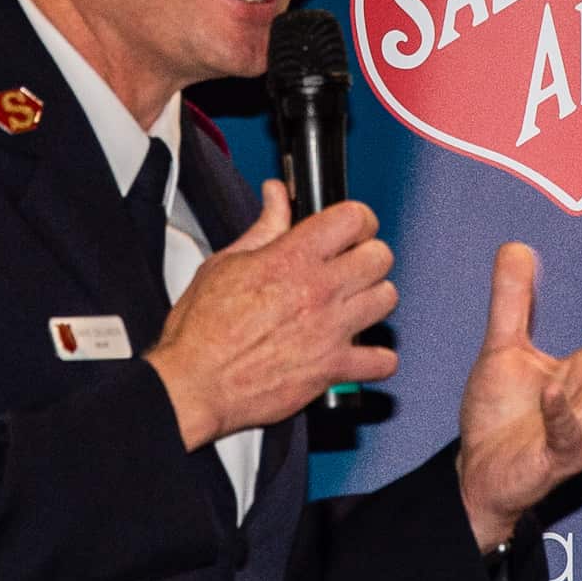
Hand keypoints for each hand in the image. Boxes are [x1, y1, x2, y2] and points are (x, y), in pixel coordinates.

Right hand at [144, 180, 397, 449]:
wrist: (194, 385)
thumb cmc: (202, 330)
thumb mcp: (226, 263)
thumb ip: (264, 226)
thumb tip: (277, 195)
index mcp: (292, 259)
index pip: (353, 218)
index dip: (357, 217)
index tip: (353, 225)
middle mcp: (318, 291)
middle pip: (380, 256)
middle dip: (369, 254)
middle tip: (353, 262)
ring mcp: (330, 330)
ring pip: (386, 299)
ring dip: (373, 298)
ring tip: (355, 301)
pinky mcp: (332, 369)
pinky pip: (382, 362)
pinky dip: (376, 359)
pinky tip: (360, 351)